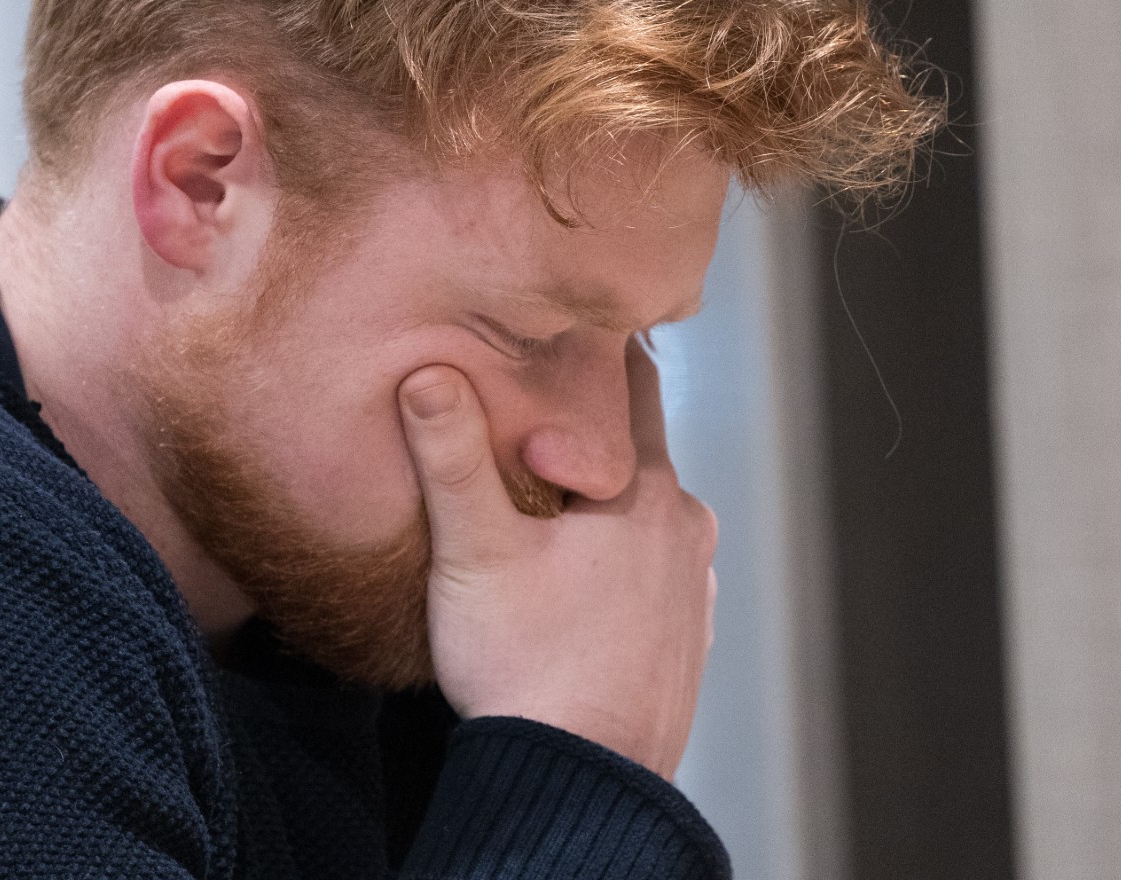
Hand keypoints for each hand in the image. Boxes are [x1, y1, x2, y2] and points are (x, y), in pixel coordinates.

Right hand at [397, 341, 717, 778]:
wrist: (580, 783)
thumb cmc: (526, 668)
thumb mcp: (474, 551)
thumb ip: (451, 457)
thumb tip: (427, 376)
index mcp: (647, 491)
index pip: (632, 383)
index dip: (589, 355)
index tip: (552, 338)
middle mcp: (687, 528)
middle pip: (636, 451)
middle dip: (586, 435)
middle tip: (526, 427)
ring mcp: (693, 585)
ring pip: (646, 513)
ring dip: (602, 504)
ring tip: (540, 511)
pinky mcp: (686, 635)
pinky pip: (652, 572)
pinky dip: (618, 562)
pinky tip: (572, 582)